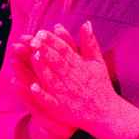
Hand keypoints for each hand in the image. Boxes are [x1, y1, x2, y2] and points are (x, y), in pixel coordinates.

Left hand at [22, 22, 138, 138]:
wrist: (107, 115)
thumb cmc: (100, 86)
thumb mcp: (98, 64)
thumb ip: (90, 44)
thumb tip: (86, 23)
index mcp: (80, 67)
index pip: (65, 51)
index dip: (53, 41)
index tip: (41, 32)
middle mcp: (73, 80)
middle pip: (58, 63)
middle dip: (45, 50)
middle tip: (32, 40)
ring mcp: (66, 95)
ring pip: (52, 79)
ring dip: (42, 68)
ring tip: (32, 56)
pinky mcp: (61, 109)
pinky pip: (50, 101)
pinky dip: (41, 94)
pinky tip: (31, 87)